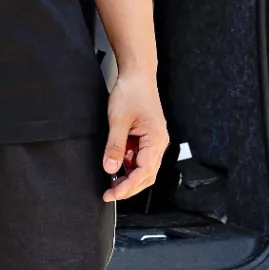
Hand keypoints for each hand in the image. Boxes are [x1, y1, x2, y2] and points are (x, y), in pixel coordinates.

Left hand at [102, 71, 167, 202]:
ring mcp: (154, 141)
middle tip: (109, 194)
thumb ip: (115, 146)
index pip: (144, 172)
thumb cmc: (131, 92)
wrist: (137, 75)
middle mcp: (159, 143)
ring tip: (111, 184)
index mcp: (156, 140)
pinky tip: (116, 166)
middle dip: (129, 188)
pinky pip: (139, 158)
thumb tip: (111, 168)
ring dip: (128, 178)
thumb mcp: (118, 120)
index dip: (128, 186)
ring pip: (143, 169)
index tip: (112, 194)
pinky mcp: (147, 138)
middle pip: (147, 176)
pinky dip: (128, 166)